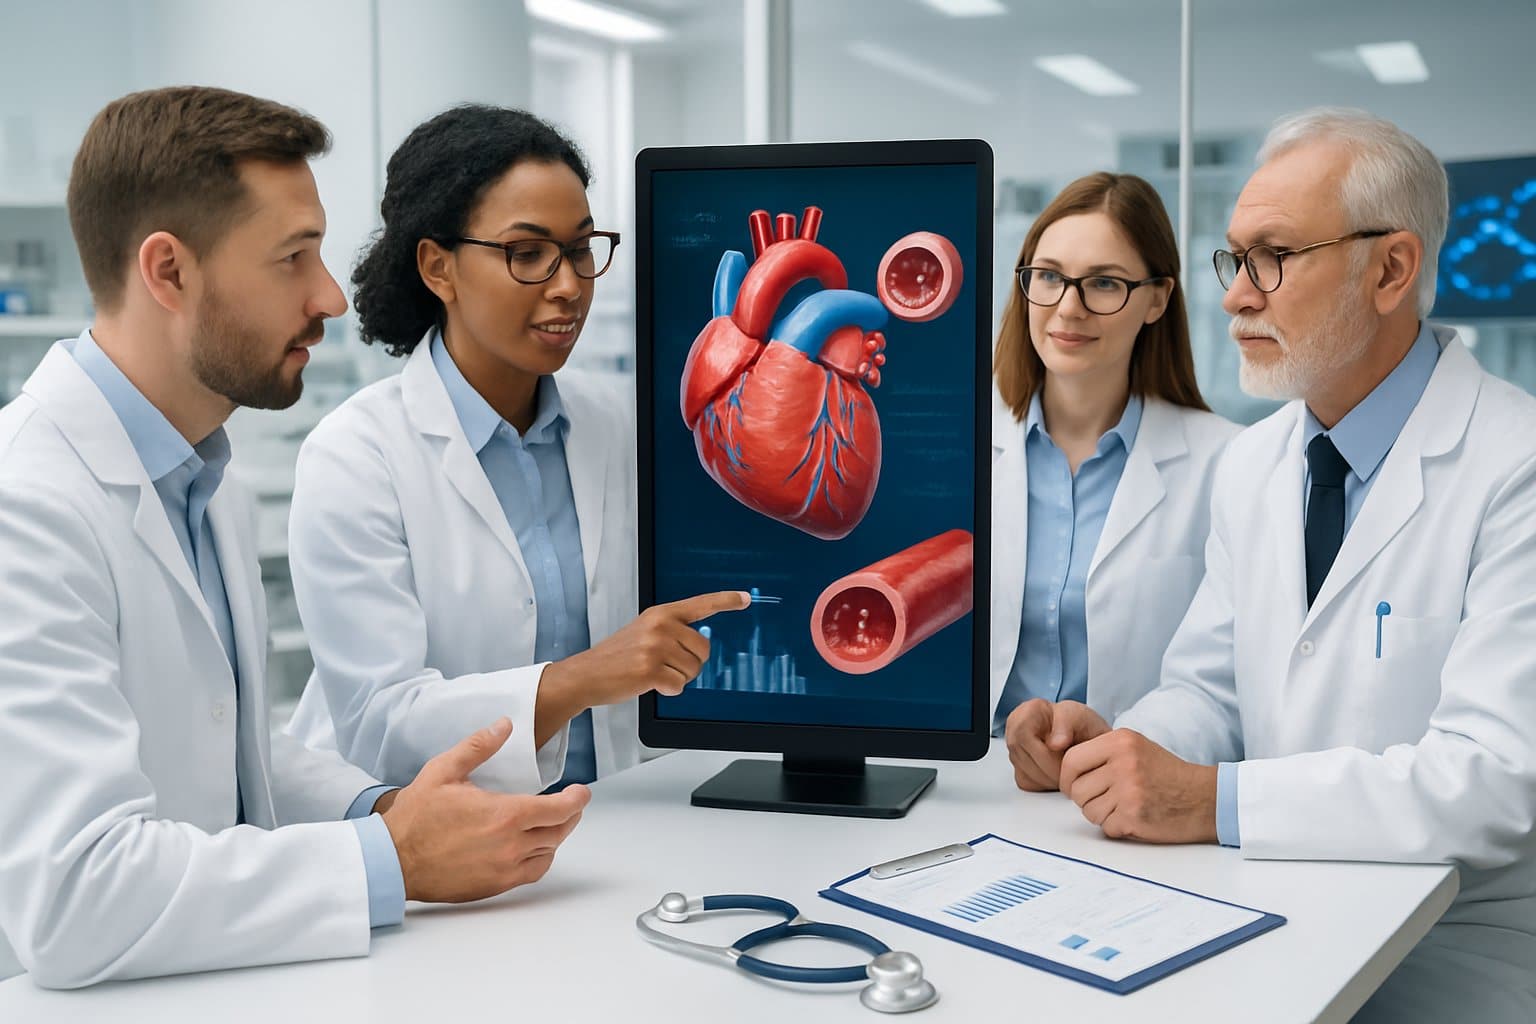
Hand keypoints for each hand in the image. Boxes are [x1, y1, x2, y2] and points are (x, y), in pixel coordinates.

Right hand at [381, 718, 589, 902]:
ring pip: (547, 852)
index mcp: (505, 814)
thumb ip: (479, 746)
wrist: (392, 861)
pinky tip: (535, 848)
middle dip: (570, 815)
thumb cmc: (415, 817)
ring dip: (556, 836)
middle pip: (558, 831)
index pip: (559, 808)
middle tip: (571, 803)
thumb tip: (504, 725)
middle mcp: (511, 845)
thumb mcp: (444, 770)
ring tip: (554, 822)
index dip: (577, 799)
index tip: (582, 792)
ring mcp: (504, 869)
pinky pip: (532, 873)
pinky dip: (541, 858)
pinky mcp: (494, 886)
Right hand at [537, 591, 749, 740]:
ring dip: (677, 679)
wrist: (586, 674)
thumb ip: (671, 632)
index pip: (701, 604)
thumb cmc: (617, 656)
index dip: (726, 601)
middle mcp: (660, 625)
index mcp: (660, 613)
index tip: (746, 598)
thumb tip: (701, 644)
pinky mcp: (651, 669)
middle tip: (664, 666)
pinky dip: (667, 691)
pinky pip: (679, 686)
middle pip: (703, 650)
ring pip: (693, 671)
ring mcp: (656, 647)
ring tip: (652, 673)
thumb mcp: (644, 631)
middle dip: (690, 665)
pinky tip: (648, 684)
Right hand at [1004, 699, 1109, 790]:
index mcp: (1028, 711)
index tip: (1064, 761)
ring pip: (1024, 774)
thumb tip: (1054, 743)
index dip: (1044, 754)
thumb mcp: (1080, 717)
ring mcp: (1014, 749)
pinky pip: (1027, 783)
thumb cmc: (1080, 723)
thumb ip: (1067, 726)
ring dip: (1049, 780)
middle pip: (1023, 758)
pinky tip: (1056, 774)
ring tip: (1066, 771)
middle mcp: (1015, 728)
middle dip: (1050, 771)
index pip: (1023, 736)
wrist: (1083, 734)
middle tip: (1070, 772)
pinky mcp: (1018, 767)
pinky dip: (1045, 784)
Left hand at [1058, 729, 1217, 843]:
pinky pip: (1106, 828)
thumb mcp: (1134, 748)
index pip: (1071, 760)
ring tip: (1125, 807)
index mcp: (1120, 741)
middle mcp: (1123, 762)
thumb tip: (1065, 771)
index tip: (1073, 787)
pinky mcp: (1134, 816)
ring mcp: (1128, 790)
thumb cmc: (1167, 775)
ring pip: (1088, 811)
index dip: (1067, 778)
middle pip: (1076, 790)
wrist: (1204, 798)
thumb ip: (1101, 754)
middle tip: (1108, 800)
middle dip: (1086, 800)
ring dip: (1102, 815)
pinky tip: (1136, 818)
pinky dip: (1117, 828)